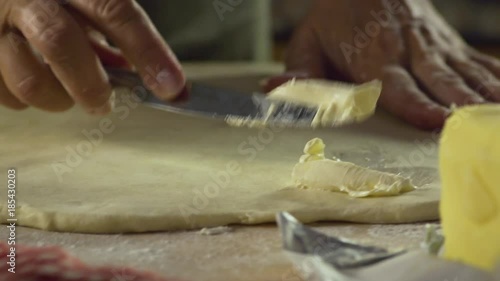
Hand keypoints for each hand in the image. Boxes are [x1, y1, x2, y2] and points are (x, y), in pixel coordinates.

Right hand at [0, 0, 184, 113]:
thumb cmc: (52, 3)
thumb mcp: (84, 4)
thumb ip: (113, 33)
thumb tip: (157, 77)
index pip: (115, 11)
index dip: (147, 51)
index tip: (172, 86)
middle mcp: (28, 0)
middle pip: (60, 43)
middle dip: (91, 85)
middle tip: (105, 104)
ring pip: (28, 80)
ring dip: (58, 99)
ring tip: (66, 91)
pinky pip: (5, 95)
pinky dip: (27, 99)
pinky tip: (36, 81)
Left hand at [269, 0, 499, 129]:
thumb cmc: (334, 18)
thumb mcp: (307, 42)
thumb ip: (298, 72)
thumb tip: (272, 91)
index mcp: (373, 56)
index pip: (397, 84)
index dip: (417, 103)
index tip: (436, 120)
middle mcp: (408, 51)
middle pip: (437, 80)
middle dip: (458, 103)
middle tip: (475, 125)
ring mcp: (432, 45)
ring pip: (462, 71)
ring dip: (481, 94)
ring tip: (494, 116)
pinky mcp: (446, 43)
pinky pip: (475, 61)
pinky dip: (493, 77)